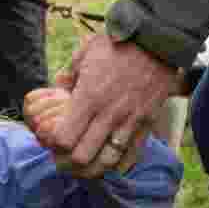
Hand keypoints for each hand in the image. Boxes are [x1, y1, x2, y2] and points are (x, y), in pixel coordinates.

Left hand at [35, 34, 178, 177]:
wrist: (158, 39)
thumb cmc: (116, 45)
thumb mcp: (82, 56)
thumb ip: (67, 78)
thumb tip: (56, 90)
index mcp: (88, 98)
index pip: (63, 140)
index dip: (52, 145)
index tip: (50, 140)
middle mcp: (108, 115)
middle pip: (81, 158)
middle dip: (67, 162)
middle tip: (62, 157)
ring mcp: (130, 121)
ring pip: (106, 162)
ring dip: (91, 168)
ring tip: (82, 165)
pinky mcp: (147, 123)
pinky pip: (131, 155)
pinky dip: (117, 164)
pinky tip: (106, 160)